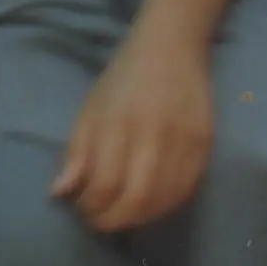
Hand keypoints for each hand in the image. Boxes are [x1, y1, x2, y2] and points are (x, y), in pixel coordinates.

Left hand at [53, 31, 216, 232]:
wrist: (173, 45)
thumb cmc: (123, 79)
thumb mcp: (90, 109)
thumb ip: (76, 152)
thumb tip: (61, 193)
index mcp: (119, 122)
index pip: (104, 184)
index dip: (90, 206)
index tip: (82, 207)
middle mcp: (154, 132)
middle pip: (136, 198)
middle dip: (113, 220)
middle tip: (101, 220)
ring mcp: (184, 138)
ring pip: (164, 199)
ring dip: (140, 217)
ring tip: (124, 213)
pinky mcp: (205, 141)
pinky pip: (188, 188)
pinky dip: (167, 205)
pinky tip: (151, 203)